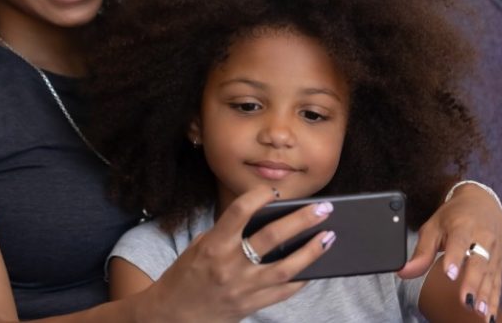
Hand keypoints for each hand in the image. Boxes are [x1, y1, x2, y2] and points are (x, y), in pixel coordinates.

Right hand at [138, 185, 333, 322]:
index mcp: (214, 245)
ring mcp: (243, 288)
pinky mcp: (251, 305)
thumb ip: (228, 233)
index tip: (275, 190)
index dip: (260, 196)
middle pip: (272, 237)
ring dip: (311, 251)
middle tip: (323, 208)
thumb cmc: (186, 276)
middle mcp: (230, 265)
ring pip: (286, 267)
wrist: (173, 316)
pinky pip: (283, 291)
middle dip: (301, 220)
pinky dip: (301, 278)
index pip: (240, 212)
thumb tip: (263, 220)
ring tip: (329, 236)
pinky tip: (315, 267)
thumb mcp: (200, 247)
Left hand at [397, 182, 501, 320]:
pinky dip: (494, 300)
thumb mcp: (433, 227)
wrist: (482, 203)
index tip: (449, 274)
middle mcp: (482, 238)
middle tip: (465, 300)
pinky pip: (497, 283)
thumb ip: (421, 251)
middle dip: (472, 282)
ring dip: (485, 295)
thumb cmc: (454, 216)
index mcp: (462, 226)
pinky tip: (490, 316)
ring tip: (480, 312)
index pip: (458, 242)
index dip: (454, 258)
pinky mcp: (499, 263)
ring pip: (490, 274)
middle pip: (478, 261)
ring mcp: (493, 251)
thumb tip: (403, 271)